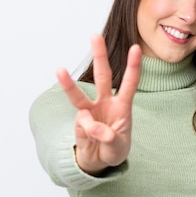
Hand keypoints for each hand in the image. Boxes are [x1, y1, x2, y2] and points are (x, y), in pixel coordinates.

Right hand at [56, 34, 141, 174]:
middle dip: (99, 55)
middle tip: (94, 35)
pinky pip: (81, 124)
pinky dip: (88, 132)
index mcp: (122, 105)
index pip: (129, 83)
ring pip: (79, 93)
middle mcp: (105, 102)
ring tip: (59, 70)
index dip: (133, 66)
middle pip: (102, 76)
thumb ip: (109, 137)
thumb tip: (92, 126)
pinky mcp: (78, 121)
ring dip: (68, 83)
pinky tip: (92, 140)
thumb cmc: (113, 148)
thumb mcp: (117, 147)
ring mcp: (90, 110)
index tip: (136, 48)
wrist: (98, 161)